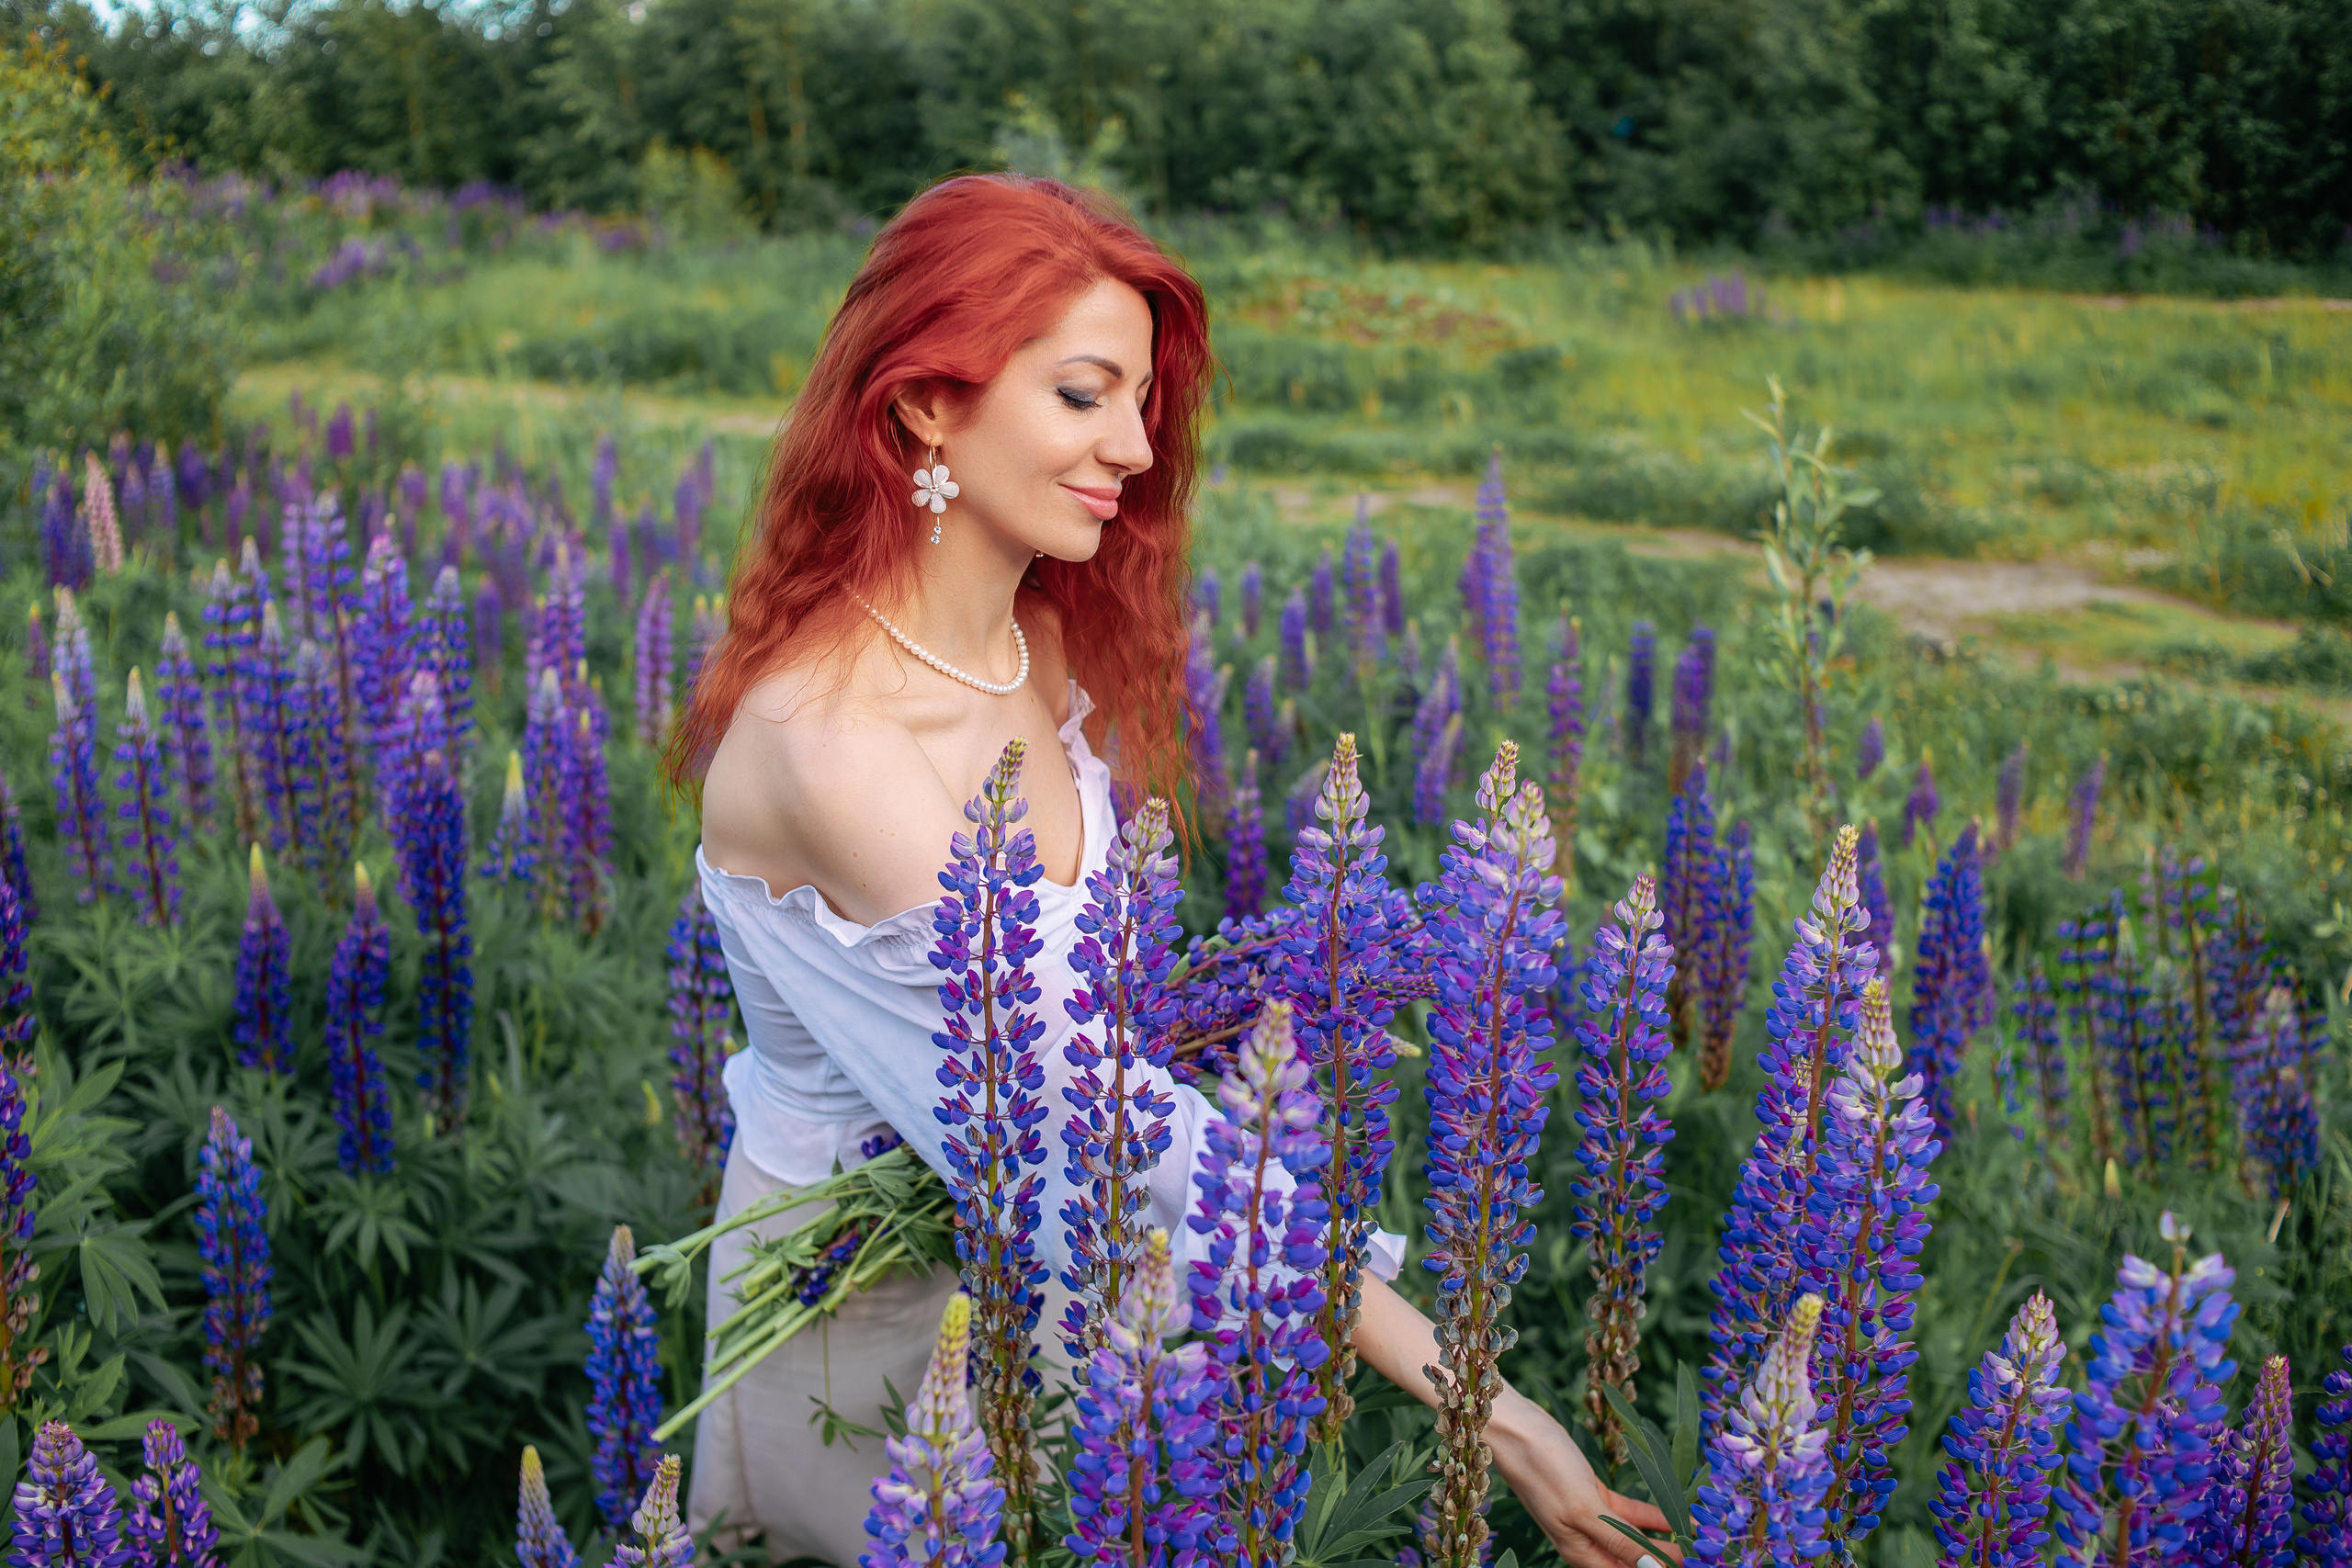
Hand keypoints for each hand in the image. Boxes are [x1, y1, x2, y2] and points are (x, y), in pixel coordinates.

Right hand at [1486, 1388, 1681, 1567]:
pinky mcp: (1596, 1496)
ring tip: (1700, 1534)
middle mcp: (1589, 1544)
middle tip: (1707, 1548)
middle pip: (1637, 1561)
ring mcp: (1593, 1519)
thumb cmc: (1543, 1469)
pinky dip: (1654, 1517)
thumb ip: (1620, 1542)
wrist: (1517, 1429)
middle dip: (1669, 1557)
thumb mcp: (1583, 1509)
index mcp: (1583, 1555)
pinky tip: (1679, 1515)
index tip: (1699, 1561)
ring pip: (1638, 1538)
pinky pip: (1632, 1515)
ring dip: (1667, 1538)